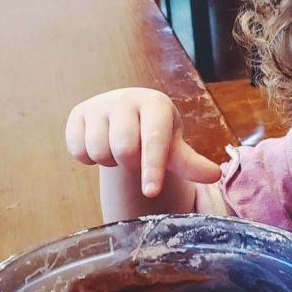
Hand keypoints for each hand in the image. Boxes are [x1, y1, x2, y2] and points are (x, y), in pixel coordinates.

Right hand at [65, 87, 220, 196]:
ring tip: (118, 150)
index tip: (151, 192)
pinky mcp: (77, 113)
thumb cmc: (155, 133)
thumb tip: (214, 175)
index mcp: (155, 103)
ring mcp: (99, 104)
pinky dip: (88, 159)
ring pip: (98, 150)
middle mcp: (126, 98)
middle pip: (122, 148)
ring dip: (109, 161)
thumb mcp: (173, 147)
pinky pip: (78, 149)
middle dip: (130, 164)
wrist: (126, 114)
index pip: (153, 140)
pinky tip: (100, 147)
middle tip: (135, 157)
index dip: (152, 169)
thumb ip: (190, 163)